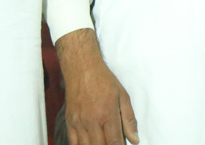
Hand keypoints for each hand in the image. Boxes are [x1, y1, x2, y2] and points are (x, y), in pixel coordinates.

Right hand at [56, 29, 138, 144]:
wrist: (82, 68)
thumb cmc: (104, 81)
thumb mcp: (122, 96)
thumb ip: (129, 120)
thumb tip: (135, 140)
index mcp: (107, 114)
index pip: (114, 143)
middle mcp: (92, 121)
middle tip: (112, 144)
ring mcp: (79, 123)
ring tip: (102, 143)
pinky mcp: (70, 122)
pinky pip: (73, 143)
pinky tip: (89, 144)